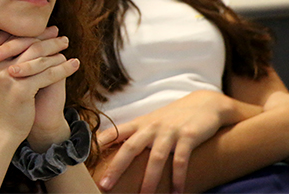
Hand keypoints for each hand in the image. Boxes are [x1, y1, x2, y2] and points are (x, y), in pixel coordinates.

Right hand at [0, 24, 78, 144]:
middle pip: (19, 39)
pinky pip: (47, 73)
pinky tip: (74, 63)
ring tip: (66, 42)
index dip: (13, 23)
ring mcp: (3, 76)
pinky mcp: (20, 90)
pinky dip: (63, 68)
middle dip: (40, 33)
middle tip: (56, 29)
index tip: (31, 22)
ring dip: (54, 46)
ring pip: (35, 53)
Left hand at [97, 90, 232, 193]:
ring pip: (155, 157)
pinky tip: (176, 193)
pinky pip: (181, 160)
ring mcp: (170, 131)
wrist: (205, 104)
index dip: (98, 144)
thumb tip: (113, 149)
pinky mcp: (188, 136)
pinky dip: (178, 178)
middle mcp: (152, 127)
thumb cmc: (174, 118)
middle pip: (130, 148)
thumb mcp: (152, 123)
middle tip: (104, 185)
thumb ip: (135, 135)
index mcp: (141, 124)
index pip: (115, 132)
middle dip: (116, 168)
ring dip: (149, 179)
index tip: (83, 157)